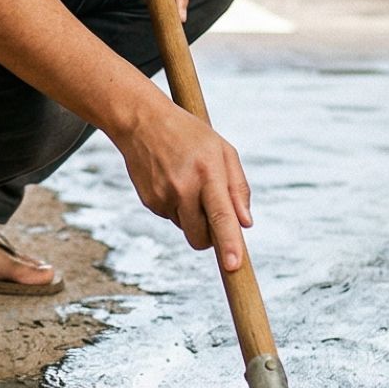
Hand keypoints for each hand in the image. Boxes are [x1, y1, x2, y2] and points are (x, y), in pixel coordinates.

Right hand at [113, 100, 251, 272]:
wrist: (142, 121)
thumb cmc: (190, 135)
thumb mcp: (223, 150)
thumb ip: (238, 187)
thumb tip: (246, 224)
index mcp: (208, 172)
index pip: (221, 215)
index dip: (229, 242)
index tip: (234, 266)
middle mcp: (184, 187)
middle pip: (201, 237)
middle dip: (211, 237)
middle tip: (212, 213)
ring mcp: (163, 196)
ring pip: (187, 228)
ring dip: (192, 216)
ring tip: (187, 181)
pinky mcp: (149, 202)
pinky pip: (171, 218)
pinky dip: (176, 207)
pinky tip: (171, 181)